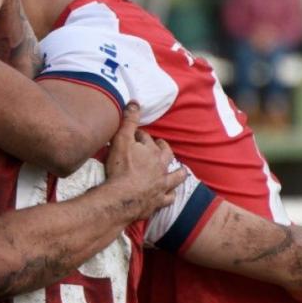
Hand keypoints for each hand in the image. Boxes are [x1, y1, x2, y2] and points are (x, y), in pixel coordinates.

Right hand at [104, 103, 183, 219]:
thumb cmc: (121, 169)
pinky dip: (170, 195)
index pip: (146, 139)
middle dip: (164, 149)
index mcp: (152, 152)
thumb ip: (129, 121)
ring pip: (175, 177)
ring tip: (180, 171)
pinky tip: (170, 195)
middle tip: (160, 146)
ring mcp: (161, 185)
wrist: (123, 197)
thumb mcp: (121, 140)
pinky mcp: (158, 201)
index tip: (134, 134)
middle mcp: (161, 167)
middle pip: (166, 155)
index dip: (140, 135)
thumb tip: (135, 101)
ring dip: (178, 173)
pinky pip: (168, 198)